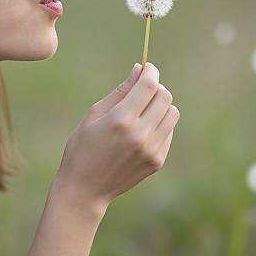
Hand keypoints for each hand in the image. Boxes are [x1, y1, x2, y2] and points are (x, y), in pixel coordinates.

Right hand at [55, 62, 179, 207]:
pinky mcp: (157, 161)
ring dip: (160, 104)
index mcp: (121, 119)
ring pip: (172, 113)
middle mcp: (140, 134)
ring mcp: (151, 150)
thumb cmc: (83, 146)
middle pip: (165, 97)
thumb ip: (121, 91)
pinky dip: (159, 123)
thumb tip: (139, 69)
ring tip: (143, 108)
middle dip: (155, 86)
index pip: (149, 86)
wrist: (85, 188)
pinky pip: (169, 131)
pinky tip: (142, 128)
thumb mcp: (95, 114)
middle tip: (143, 88)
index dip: (150, 71)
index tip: (147, 67)